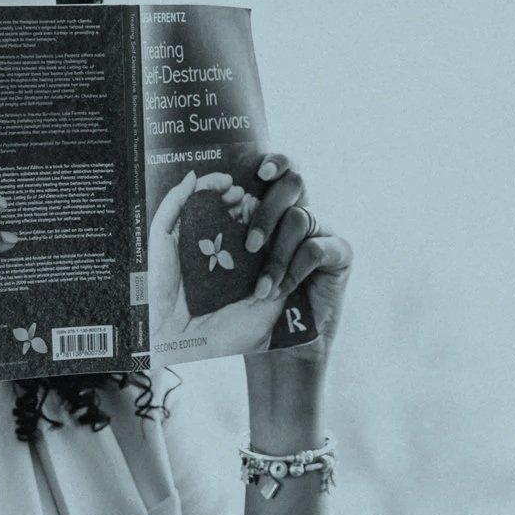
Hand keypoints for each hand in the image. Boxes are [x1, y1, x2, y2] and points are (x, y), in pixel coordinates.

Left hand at [146, 153, 351, 358]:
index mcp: (260, 212)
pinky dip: (295, 269)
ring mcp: (316, 235)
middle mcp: (289, 218)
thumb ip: (177, 212)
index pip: (274, 171)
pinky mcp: (338, 257)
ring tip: (260, 286)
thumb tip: (193, 177)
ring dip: (276, 252)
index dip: (272, 163)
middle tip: (250, 243)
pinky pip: (318, 246)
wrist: (250, 351)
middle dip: (269, 205)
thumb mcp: (179, 258)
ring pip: (301, 216)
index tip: (259, 171)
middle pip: (293, 180)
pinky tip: (280, 292)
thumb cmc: (211, 306)